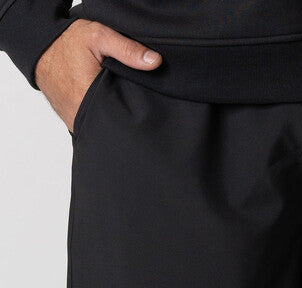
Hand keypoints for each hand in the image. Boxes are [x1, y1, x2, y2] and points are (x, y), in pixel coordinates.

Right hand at [35, 19, 161, 131]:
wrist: (39, 46)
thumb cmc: (66, 42)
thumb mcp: (98, 37)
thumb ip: (127, 49)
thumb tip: (154, 62)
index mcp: (88, 97)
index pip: (120, 116)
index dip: (135, 113)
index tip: (143, 106)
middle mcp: (80, 113)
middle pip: (112, 125)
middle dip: (125, 117)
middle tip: (135, 107)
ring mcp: (74, 120)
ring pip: (102, 128)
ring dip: (112, 120)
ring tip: (122, 109)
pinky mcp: (72, 121)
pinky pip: (92, 126)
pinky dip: (101, 120)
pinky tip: (109, 111)